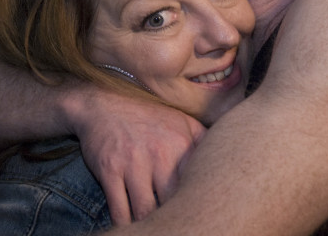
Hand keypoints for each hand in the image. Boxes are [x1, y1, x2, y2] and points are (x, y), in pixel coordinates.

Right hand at [63, 88, 205, 224]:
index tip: (198, 211)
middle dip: (175, 214)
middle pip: (173, 202)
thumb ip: (203, 142)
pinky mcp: (110, 171)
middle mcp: (160, 154)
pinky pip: (119, 211)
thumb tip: (226, 160)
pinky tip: (132, 224)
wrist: (101, 104)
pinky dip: (125, 223)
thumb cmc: (146, 117)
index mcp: (182, 144)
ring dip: (150, 222)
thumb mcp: (181, 122)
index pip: (197, 184)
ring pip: (146, 211)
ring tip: (155, 223)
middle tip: (177, 222)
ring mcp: (134, 163)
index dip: (197, 202)